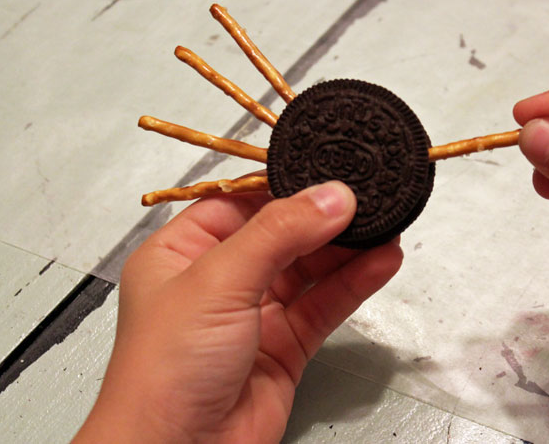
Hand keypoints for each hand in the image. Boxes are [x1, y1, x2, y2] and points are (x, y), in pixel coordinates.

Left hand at [74, 181, 402, 442]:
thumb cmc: (162, 374)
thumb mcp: (218, 282)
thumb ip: (278, 234)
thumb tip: (328, 198)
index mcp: (184, 252)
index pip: (242, 203)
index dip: (286, 188)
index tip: (328, 174)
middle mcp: (219, 280)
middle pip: (282, 234)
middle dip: (325, 219)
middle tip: (367, 200)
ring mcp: (254, 313)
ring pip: (309, 269)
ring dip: (348, 249)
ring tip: (386, 227)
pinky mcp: (285, 345)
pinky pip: (325, 304)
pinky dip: (354, 283)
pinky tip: (380, 263)